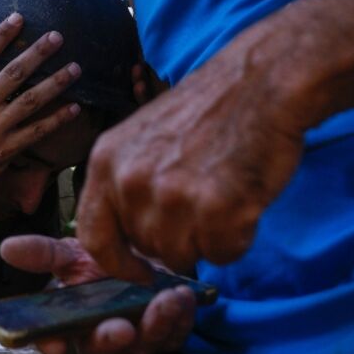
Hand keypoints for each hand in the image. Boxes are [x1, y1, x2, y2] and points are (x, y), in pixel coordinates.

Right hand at [0, 13, 80, 183]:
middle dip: (38, 53)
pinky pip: (36, 132)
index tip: (18, 18)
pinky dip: (57, 120)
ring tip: (76, 67)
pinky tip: (75, 108)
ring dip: (56, 82)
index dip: (1, 35)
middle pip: (14, 73)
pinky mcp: (6, 150)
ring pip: (31, 100)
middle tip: (58, 36)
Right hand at [0, 235, 195, 353]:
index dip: (51, 344)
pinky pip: (174, 335)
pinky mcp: (168, 335)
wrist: (150, 253)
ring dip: (154, 325)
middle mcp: (101, 335)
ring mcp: (136, 339)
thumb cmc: (106, 259)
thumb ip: (44, 254)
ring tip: (165, 299)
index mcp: (71, 320)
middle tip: (120, 328)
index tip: (54, 346)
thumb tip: (5, 247)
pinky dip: (180, 317)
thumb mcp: (73, 252)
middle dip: (109, 340)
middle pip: (100, 348)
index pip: (53, 340)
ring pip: (143, 345)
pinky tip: (182, 297)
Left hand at [77, 44, 308, 275]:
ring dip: (208, 239)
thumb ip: (127, 185)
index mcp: (106, 161)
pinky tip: (243, 201)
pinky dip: (238, 238)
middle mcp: (131, 181)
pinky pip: (222, 254)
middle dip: (176, 238)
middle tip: (203, 201)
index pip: (93, 236)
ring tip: (223, 196)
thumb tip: (130, 241)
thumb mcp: (143, 138)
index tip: (140, 270)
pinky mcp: (215, 210)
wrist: (260, 83)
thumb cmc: (208, 111)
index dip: (117, 262)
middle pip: (146, 248)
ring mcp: (172, 197)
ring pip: (184, 256)